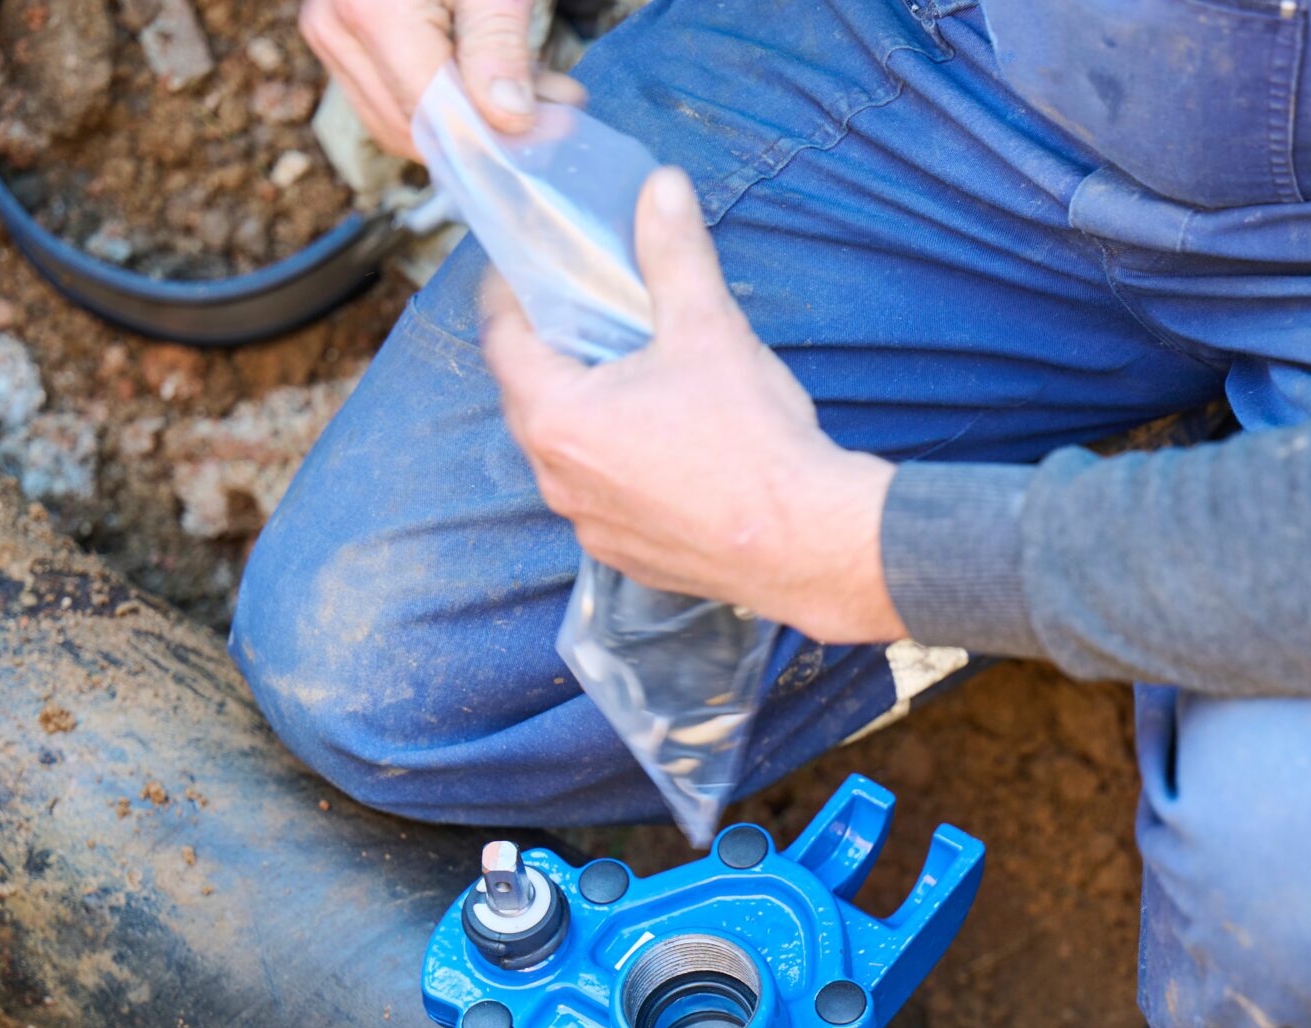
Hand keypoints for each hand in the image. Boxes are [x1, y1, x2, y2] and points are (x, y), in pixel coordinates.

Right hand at [300, 0, 586, 156]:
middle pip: (415, 125)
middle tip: (557, 105)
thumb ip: (498, 44)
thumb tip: (509, 117)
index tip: (558, 123)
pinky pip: (388, 101)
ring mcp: (330, 38)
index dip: (497, 132)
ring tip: (534, 88)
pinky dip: (443, 104)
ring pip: (399, 123)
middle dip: (489, 127)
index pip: (434, 111)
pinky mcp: (338, 42)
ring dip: (470, 121)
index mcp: (372, 11)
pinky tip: (491, 79)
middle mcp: (335, 30)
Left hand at [481, 169, 904, 646]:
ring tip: (626, 376)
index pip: (501, 338)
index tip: (526, 267)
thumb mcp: (708, 329)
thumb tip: (661, 187)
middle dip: (549, 352)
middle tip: (583, 313)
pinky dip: (615, 463)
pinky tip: (659, 442)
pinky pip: (601, 496)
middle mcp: (557, 478)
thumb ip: (673, 253)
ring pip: (565, 452)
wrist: (809, 542)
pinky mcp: (626, 555)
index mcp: (557, 418)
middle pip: (529, 396)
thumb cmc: (752, 443)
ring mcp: (590, 523)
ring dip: (583, 412)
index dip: (510, 292)